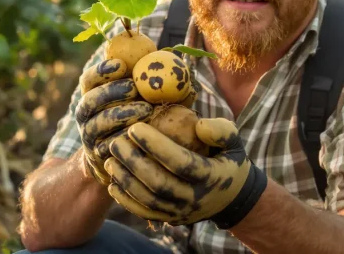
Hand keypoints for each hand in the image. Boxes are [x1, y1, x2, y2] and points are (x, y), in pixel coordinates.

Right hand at [76, 58, 153, 185]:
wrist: (123, 157)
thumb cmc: (140, 118)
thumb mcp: (143, 98)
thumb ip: (153, 82)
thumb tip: (180, 66)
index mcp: (92, 95)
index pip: (88, 79)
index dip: (101, 70)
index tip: (122, 64)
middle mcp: (85, 115)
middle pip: (90, 100)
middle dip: (112, 91)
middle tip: (135, 87)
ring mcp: (89, 136)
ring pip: (98, 124)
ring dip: (122, 114)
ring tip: (147, 110)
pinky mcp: (98, 156)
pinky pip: (108, 147)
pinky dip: (125, 138)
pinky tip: (143, 133)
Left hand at [103, 117, 267, 228]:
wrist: (231, 198)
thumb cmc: (226, 160)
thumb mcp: (233, 142)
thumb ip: (221, 131)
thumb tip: (199, 125)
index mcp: (210, 176)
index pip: (180, 162)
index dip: (155, 145)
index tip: (135, 128)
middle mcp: (194, 198)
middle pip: (159, 183)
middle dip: (133, 162)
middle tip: (116, 142)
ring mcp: (181, 212)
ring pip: (148, 200)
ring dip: (125, 180)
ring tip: (109, 159)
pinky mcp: (169, 218)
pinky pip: (144, 213)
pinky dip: (126, 200)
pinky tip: (112, 182)